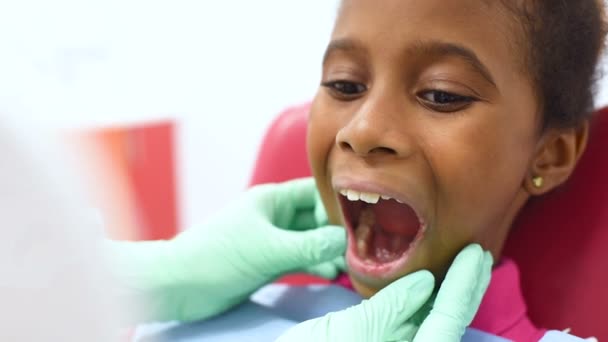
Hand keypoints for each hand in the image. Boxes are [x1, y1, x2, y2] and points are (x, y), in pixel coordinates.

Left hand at [104, 178, 345, 322]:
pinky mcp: (266, 261)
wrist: (179, 285)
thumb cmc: (217, 257)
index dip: (338, 203)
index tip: (365, 218)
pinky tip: (332, 274)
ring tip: (351, 264)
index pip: (313, 192)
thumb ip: (309, 246)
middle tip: (364, 246)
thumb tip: (345, 241)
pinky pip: (299, 258)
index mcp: (271, 200)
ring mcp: (270, 239)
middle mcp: (273, 216)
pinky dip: (315, 264)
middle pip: (315, 218)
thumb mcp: (269, 249)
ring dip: (328, 251)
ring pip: (309, 240)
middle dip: (338, 231)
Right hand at [276, 244, 492, 341]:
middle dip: (467, 287)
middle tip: (480, 252)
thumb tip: (424, 283)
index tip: (474, 254)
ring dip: (452, 291)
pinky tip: (429, 281)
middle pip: (448, 320)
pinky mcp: (380, 341)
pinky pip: (413, 318)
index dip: (463, 287)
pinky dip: (427, 298)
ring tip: (466, 263)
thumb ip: (386, 314)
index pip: (447, 320)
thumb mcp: (344, 336)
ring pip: (434, 319)